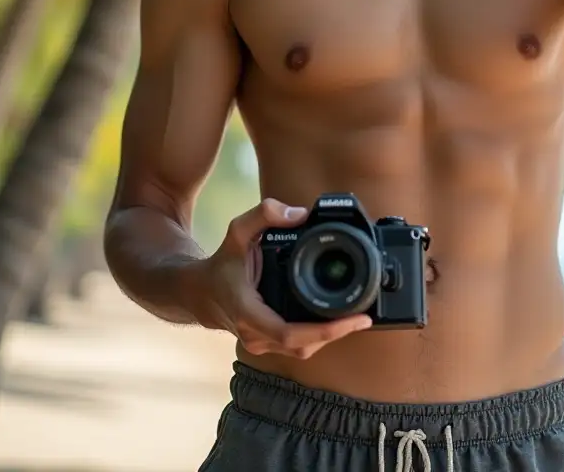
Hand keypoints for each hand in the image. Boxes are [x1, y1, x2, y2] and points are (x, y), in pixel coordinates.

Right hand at [192, 198, 371, 359]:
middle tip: (364, 316)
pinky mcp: (267, 344)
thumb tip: (299, 214)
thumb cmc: (222, 264)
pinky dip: (318, 336)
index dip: (326, 331)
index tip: (355, 319)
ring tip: (354, 318)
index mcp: (249, 312)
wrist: (199, 292)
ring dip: (329, 337)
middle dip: (336, 334)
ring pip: (302, 350)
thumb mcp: (237, 231)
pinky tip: (335, 321)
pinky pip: (297, 346)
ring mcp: (260, 343)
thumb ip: (264, 215)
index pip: (291, 333)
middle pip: (304, 346)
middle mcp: (255, 335)